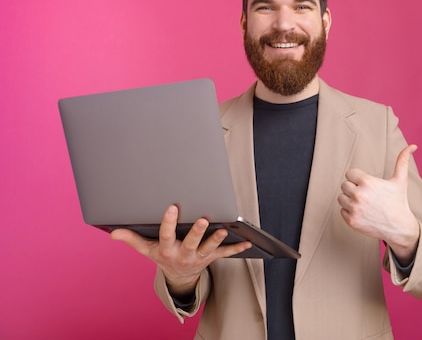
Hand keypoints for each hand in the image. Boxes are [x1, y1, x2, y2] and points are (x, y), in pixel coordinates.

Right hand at [110, 205, 251, 296]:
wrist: (178, 276)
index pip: (167, 235)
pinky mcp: (211, 258)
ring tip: (224, 229)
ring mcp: (199, 257)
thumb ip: (132, 239)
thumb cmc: (163, 254)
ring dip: (217, 239)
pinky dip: (236, 248)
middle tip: (202, 219)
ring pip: (209, 248)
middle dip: (197, 232)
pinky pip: (225, 254)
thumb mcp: (146, 248)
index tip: (173, 206)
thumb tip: (112, 233)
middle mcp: (183, 254)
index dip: (169, 222)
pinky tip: (247, 242)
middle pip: (191, 242)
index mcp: (167, 249)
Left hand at [338, 145, 420, 264]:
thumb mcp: (400, 180)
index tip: (367, 185)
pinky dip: (350, 212)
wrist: (399, 227)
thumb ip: (402, 161)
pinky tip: (363, 213)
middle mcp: (359, 195)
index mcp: (367, 182)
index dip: (358, 178)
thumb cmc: (399, 201)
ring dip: (350, 200)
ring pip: (341, 198)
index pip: (350, 173)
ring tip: (364, 204)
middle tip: (366, 195)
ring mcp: (354, 209)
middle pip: (344, 185)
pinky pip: (342, 211)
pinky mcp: (351, 221)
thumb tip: (413, 146)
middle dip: (353, 188)